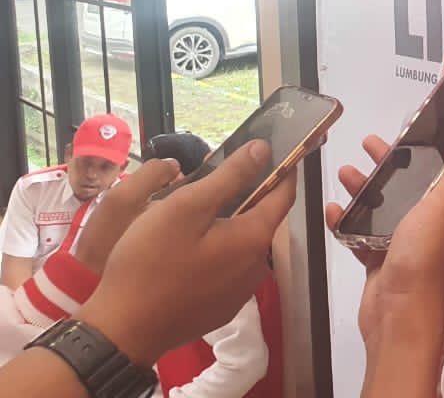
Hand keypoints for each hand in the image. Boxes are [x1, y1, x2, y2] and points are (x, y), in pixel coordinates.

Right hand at [77, 139, 295, 366]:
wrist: (123, 329)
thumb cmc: (151, 261)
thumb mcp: (186, 207)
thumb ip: (229, 177)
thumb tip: (264, 150)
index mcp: (254, 239)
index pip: (284, 195)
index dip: (281, 170)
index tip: (273, 150)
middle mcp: (257, 267)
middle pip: (261, 220)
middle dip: (247, 196)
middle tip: (219, 176)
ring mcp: (240, 292)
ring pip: (243, 245)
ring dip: (229, 225)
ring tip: (198, 210)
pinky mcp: (221, 307)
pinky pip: (228, 269)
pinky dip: (218, 251)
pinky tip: (189, 248)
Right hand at [324, 130, 443, 351]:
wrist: (397, 313)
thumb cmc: (422, 257)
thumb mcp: (442, 205)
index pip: (435, 171)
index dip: (420, 151)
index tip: (401, 133)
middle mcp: (425, 223)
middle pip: (404, 187)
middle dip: (385, 165)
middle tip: (365, 146)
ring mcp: (400, 243)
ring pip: (380, 208)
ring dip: (363, 190)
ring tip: (344, 173)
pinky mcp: (377, 260)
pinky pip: (358, 235)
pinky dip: (344, 222)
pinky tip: (332, 210)